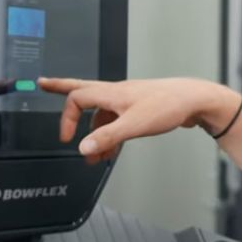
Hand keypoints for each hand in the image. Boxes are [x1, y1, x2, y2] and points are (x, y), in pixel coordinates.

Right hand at [37, 77, 229, 163]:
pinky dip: (111, 136)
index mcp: (112, 93)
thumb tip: (83, 148)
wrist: (196, 100)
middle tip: (44, 85)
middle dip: (62, 90)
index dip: (67, 118)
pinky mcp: (140, 108)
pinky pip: (116, 120)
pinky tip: (113, 150)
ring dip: (95, 134)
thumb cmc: (169, 105)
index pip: (77, 98)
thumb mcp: (134, 125)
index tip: (66, 138)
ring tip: (95, 156)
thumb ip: (107, 137)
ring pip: (102, 114)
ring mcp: (129, 100)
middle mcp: (118, 93)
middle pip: (83, 91)